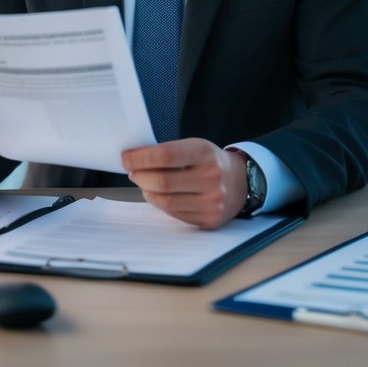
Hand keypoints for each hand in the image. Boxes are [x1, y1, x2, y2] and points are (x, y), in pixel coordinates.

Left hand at [121, 138, 247, 229]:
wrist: (241, 182)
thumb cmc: (210, 161)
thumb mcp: (195, 147)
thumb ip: (169, 152)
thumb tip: (133, 159)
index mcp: (205, 153)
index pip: (165, 155)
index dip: (140, 158)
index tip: (126, 158)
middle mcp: (211, 177)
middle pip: (161, 182)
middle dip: (140, 176)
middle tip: (133, 172)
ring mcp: (212, 201)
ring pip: (165, 202)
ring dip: (148, 192)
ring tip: (145, 183)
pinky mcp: (209, 220)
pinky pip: (174, 214)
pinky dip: (161, 204)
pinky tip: (160, 195)